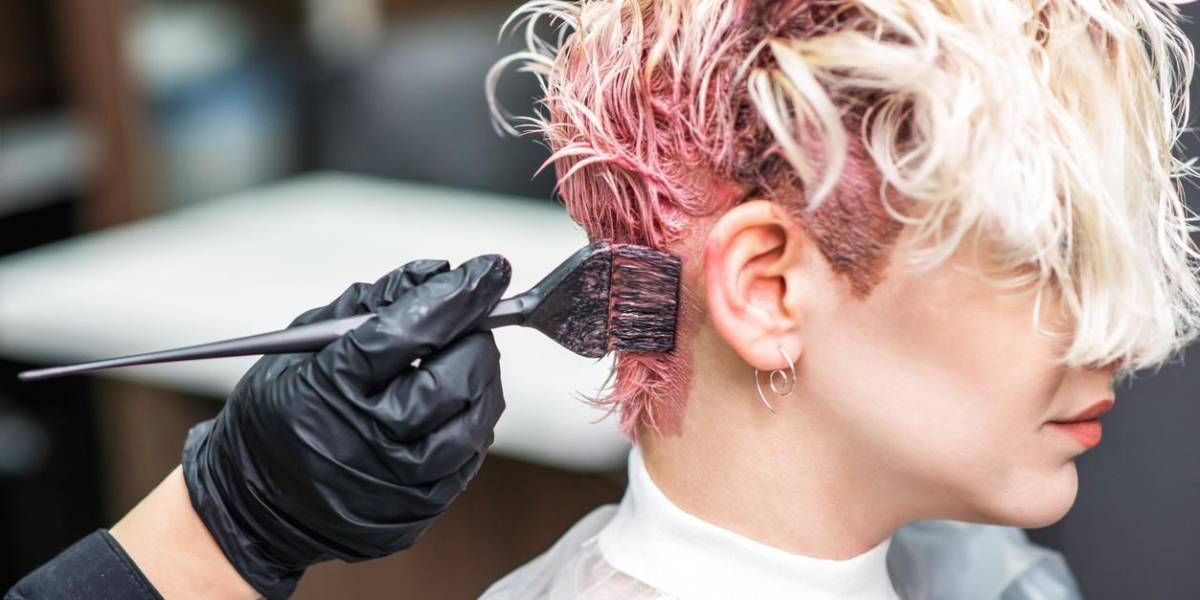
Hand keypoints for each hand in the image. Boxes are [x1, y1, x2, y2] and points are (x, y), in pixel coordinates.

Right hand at [182, 255, 510, 598]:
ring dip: (481, 380)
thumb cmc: (283, 410)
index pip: (409, 331)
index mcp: (330, 386)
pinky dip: (472, 422)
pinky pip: (469, 457)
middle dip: (474, 339)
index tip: (489, 270)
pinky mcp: (418, 509)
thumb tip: (437, 272)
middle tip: (471, 323)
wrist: (259, 505)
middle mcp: (366, 438)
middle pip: (452, 379)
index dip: (457, 296)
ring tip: (462, 362)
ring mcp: (395, 481)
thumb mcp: (305, 344)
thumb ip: (371, 302)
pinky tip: (453, 406)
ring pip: (474, 421)